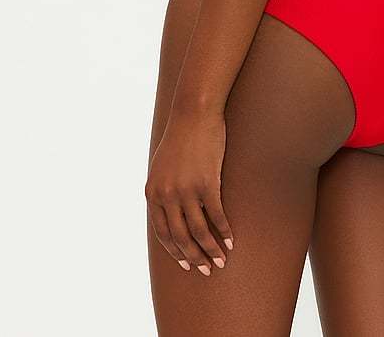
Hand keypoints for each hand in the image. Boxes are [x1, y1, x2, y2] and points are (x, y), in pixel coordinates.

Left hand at [145, 108, 233, 275]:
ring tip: (221, 261)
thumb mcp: (161, 166)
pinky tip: (231, 240)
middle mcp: (166, 195)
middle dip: (195, 257)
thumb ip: (163, 190)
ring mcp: (186, 190)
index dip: (175, 251)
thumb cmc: (180, 137)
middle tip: (207, 271)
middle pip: (181, 237)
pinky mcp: (206, 183)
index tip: (187, 263)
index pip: (162, 233)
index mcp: (152, 192)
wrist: (193, 113)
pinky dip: (224, 231)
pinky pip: (215, 215)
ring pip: (199, 231)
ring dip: (211, 250)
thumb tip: (170, 211)